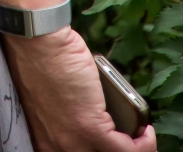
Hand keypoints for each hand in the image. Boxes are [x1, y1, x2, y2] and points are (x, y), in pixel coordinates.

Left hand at [1, 30, 155, 151]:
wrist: (36, 41)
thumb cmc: (41, 58)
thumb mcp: (48, 100)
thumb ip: (66, 116)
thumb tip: (93, 116)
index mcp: (46, 141)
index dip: (97, 149)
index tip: (114, 141)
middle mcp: (59, 146)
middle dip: (118, 147)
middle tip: (129, 139)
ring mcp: (74, 140)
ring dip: (133, 148)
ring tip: (140, 136)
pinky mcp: (91, 127)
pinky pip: (127, 149)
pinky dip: (143, 143)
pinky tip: (145, 131)